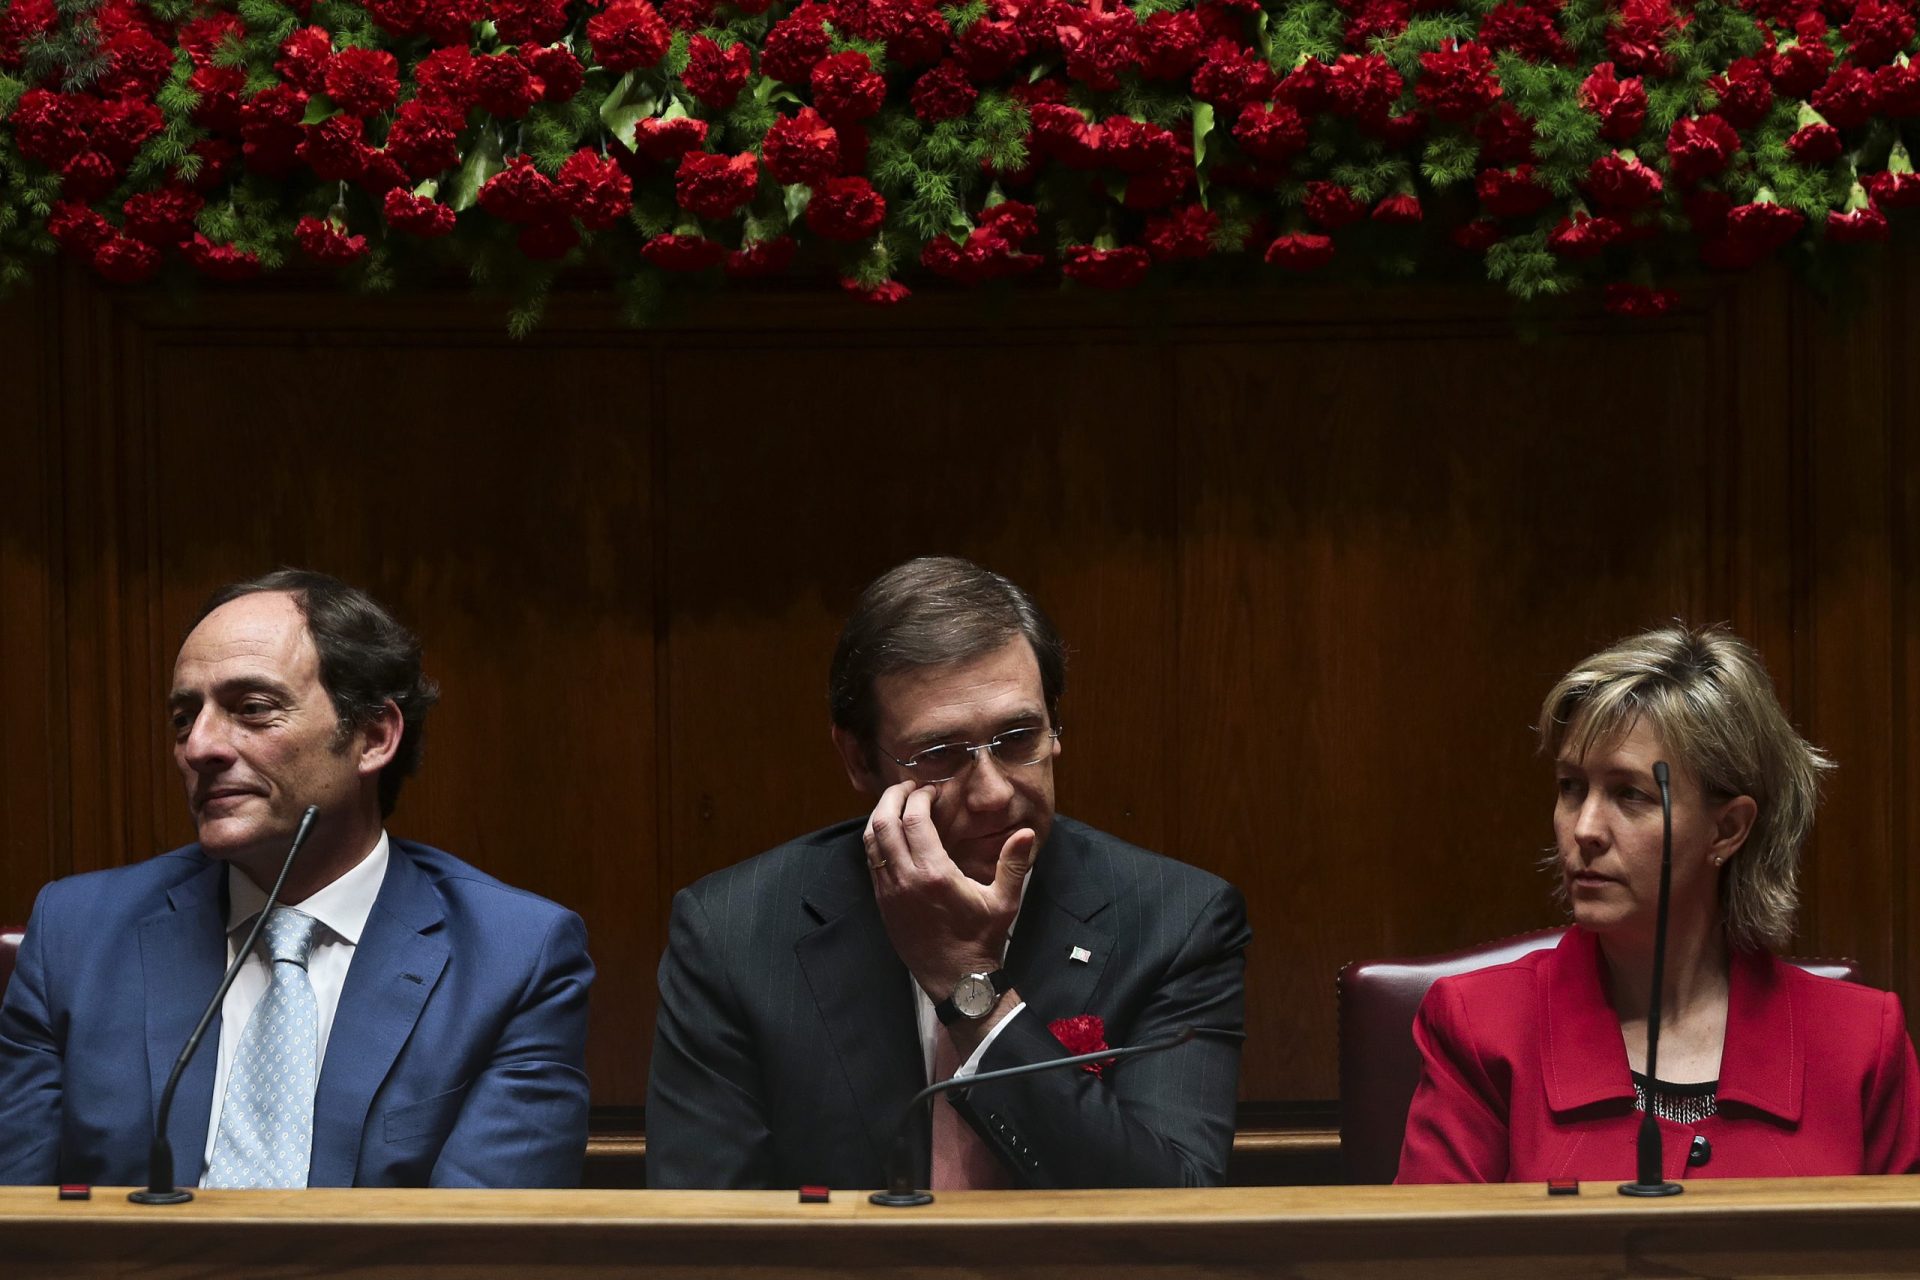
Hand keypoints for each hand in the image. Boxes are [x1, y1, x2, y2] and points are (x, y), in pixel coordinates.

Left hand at [864, 780, 1035, 1000]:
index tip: (931, 790)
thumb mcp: (1004, 901)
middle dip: (892, 797)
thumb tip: (1027, 832)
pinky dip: (877, 840)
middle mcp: (905, 879)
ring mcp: (889, 892)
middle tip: (908, 786)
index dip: (919, 797)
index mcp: (934, 874)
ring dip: (881, 816)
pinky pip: (871, 862)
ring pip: (871, 841)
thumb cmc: (981, 939)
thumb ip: (1013, 864)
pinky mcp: (882, 903)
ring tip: (898, 804)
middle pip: (883, 823)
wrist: (956, 980)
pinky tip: (892, 834)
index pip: (914, 819)